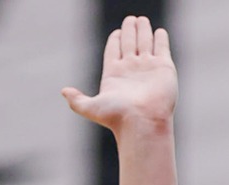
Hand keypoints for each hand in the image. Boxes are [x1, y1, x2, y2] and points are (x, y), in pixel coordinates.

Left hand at [62, 16, 176, 137]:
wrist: (142, 122)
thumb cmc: (117, 116)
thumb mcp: (91, 107)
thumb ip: (77, 100)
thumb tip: (64, 91)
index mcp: (114, 74)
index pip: (113, 50)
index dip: (115, 40)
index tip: (116, 32)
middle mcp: (131, 69)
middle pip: (129, 43)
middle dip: (129, 31)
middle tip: (130, 19)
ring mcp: (148, 67)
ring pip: (145, 42)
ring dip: (143, 30)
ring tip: (141, 20)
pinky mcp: (164, 67)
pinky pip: (162, 48)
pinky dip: (160, 39)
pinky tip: (158, 32)